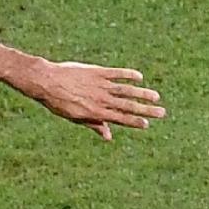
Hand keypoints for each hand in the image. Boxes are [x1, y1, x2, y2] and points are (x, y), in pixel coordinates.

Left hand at [27, 60, 165, 140]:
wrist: (46, 82)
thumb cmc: (58, 102)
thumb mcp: (74, 117)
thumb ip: (93, 124)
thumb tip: (109, 136)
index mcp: (95, 112)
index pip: (120, 119)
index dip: (134, 122)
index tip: (147, 124)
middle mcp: (101, 99)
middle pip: (127, 106)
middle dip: (145, 110)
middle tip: (161, 112)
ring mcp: (100, 85)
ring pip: (126, 90)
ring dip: (142, 93)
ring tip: (156, 97)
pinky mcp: (97, 72)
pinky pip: (117, 73)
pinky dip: (128, 75)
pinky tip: (139, 77)